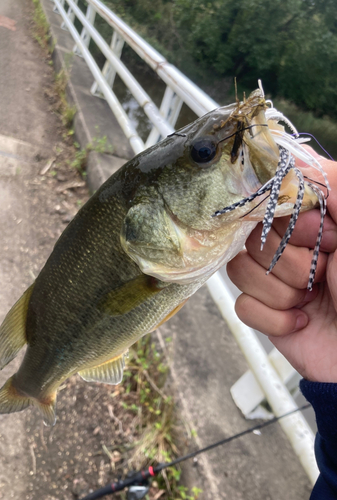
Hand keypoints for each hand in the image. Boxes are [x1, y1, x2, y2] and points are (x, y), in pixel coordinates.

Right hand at [227, 152, 336, 382]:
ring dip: (282, 291)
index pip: (269, 203)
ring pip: (241, 269)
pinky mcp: (262, 312)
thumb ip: (332, 183)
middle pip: (252, 237)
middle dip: (292, 261)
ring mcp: (272, 279)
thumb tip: (295, 154)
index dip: (291, 221)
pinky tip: (301, 319)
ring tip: (312, 299)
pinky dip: (274, 317)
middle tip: (323, 273)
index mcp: (310, 224)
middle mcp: (288, 247)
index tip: (324, 235)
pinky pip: (242, 305)